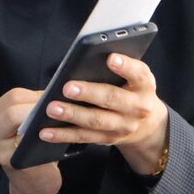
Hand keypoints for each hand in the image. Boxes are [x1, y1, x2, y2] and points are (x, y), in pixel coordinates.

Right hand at [0, 88, 60, 193]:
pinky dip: (47, 137)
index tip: (56, 97)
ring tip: (62, 117)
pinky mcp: (14, 163)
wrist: (32, 185)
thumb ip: (32, 107)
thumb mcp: (25, 123)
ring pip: (21, 125)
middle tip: (60, 107)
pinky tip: (60, 134)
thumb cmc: (33, 148)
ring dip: (43, 120)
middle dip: (39, 107)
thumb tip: (58, 89)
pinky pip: (31, 144)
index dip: (38, 95)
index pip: (14, 96)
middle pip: (14, 109)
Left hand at [39, 53, 168, 175]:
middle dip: (89, 93)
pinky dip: (63, 135)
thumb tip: (87, 54)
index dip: (126, 66)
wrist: (147, 124)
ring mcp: (123, 126)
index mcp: (145, 85)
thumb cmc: (132, 89)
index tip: (110, 58)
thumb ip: (119, 65)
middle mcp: (138, 107)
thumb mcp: (134, 75)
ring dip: (72, 115)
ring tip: (51, 108)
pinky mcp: (108, 139)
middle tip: (67, 87)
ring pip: (96, 121)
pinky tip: (46, 131)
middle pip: (112, 99)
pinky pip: (84, 137)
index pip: (138, 73)